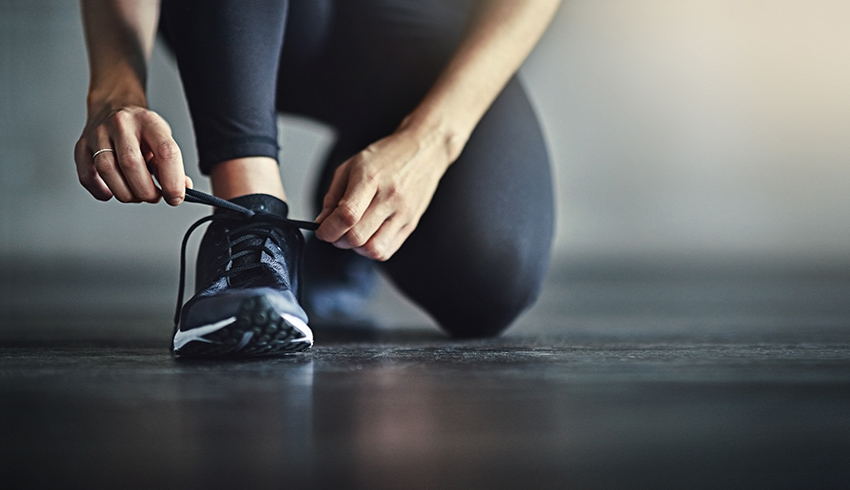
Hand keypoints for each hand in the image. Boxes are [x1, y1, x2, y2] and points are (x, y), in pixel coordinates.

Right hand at [74, 103, 190, 204]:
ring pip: (107, 170)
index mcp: (148, 121)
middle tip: (154, 197)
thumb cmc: (140, 128)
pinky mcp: (82, 145)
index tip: (175, 197)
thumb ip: (172, 164)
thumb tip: (181, 190)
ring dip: (125, 193)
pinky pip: (87, 175)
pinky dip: (101, 190)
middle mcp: (121, 124)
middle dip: (146, 191)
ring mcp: (98, 133)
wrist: (113, 106)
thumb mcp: (162, 138)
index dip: (173, 180)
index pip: (165, 151)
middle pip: (131, 164)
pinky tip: (113, 191)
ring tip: (136, 195)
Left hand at [315, 127, 452, 260]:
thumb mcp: (352, 165)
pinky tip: (369, 236)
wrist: (424, 152)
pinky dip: (372, 250)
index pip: (347, 215)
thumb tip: (322, 222)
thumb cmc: (387, 156)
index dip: (329, 229)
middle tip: (335, 232)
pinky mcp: (411, 224)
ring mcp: (403, 213)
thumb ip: (333, 195)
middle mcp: (390, 197)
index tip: (322, 231)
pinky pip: (388, 250)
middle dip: (338, 240)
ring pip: (373, 249)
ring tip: (353, 234)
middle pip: (358, 236)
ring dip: (356, 248)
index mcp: (371, 178)